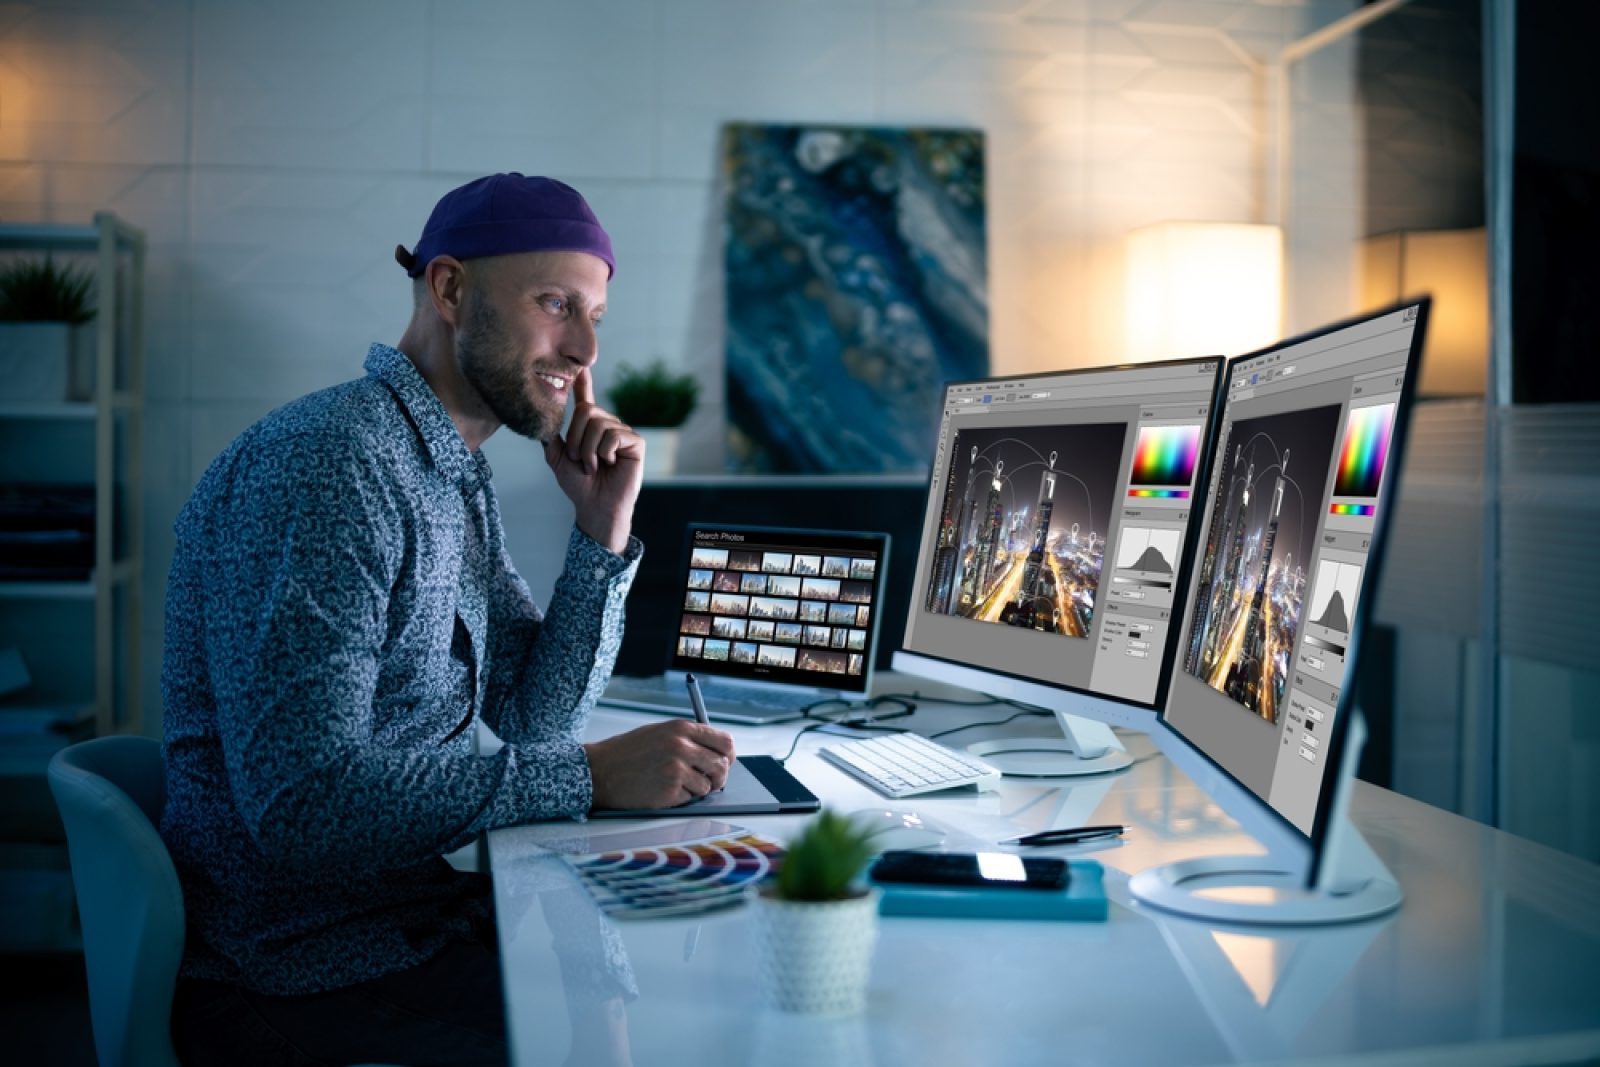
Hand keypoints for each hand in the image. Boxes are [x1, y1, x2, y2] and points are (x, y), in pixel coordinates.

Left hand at [544, 368, 643, 553]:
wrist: (594, 507)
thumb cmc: (578, 486)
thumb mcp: (557, 459)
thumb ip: (552, 438)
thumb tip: (543, 420)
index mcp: (590, 427)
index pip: (586, 398)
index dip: (583, 381)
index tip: (580, 365)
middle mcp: (608, 425)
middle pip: (587, 410)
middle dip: (576, 438)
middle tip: (578, 460)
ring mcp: (623, 433)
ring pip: (598, 424)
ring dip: (587, 450)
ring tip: (592, 465)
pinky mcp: (635, 443)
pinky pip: (613, 435)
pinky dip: (604, 452)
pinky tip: (608, 464)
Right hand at [584, 720, 736, 810]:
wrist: (599, 771)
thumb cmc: (627, 753)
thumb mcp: (659, 732)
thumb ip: (688, 738)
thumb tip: (716, 752)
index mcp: (681, 728)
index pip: (725, 741)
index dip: (728, 755)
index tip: (724, 762)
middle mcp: (682, 746)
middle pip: (722, 765)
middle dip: (718, 777)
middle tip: (709, 781)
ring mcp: (676, 770)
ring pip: (708, 786)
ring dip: (697, 789)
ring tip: (675, 784)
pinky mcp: (669, 791)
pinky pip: (690, 799)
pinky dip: (681, 798)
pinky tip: (662, 790)